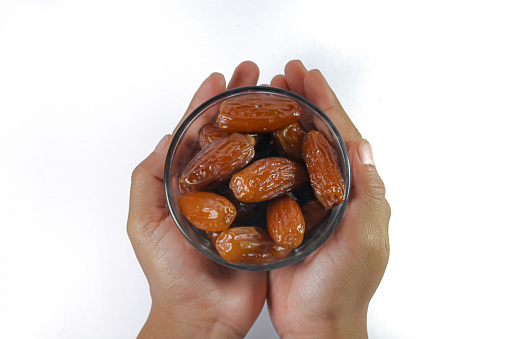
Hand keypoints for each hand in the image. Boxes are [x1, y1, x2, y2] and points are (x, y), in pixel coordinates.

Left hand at [127, 61, 265, 338]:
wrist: (203, 315)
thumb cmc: (170, 275)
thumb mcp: (144, 223)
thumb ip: (148, 179)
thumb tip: (169, 138)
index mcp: (190, 183)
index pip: (198, 133)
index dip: (208, 102)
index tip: (221, 78)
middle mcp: (220, 186)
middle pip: (232, 134)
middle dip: (242, 101)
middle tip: (256, 73)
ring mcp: (246, 199)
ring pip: (259, 152)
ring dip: (268, 121)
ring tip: (281, 94)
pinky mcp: (268, 216)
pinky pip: (281, 183)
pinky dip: (290, 159)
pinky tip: (300, 138)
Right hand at [267, 61, 390, 337]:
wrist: (315, 322)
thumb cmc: (342, 287)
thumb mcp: (364, 240)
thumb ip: (367, 194)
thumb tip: (364, 147)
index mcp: (355, 191)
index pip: (341, 135)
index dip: (325, 103)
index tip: (307, 76)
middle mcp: (330, 190)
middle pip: (316, 135)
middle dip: (302, 102)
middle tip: (284, 75)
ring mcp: (305, 199)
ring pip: (293, 150)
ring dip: (282, 120)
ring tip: (267, 95)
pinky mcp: (282, 212)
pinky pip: (273, 174)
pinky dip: (264, 150)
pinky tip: (251, 136)